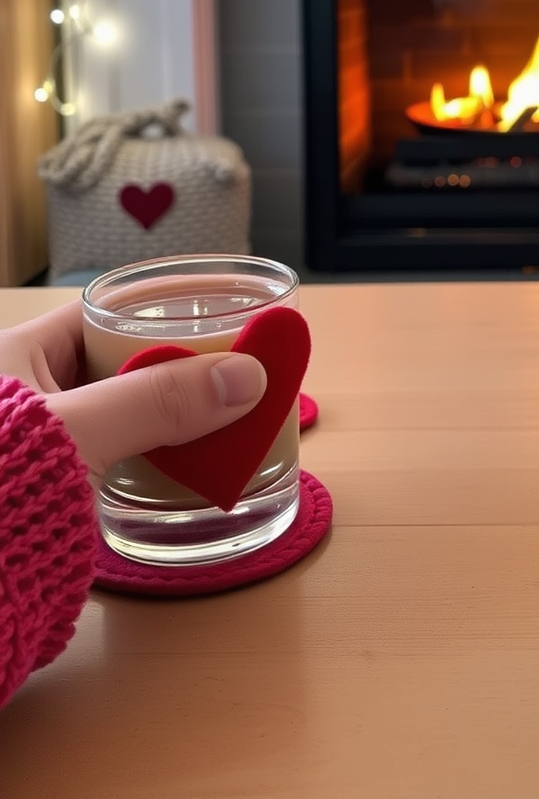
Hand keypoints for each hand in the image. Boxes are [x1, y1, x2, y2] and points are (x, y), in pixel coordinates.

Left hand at [0, 300, 266, 478]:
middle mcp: (18, 398)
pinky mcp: (43, 498)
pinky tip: (183, 468)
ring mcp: (31, 451)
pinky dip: (147, 460)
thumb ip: (157, 400)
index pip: (93, 316)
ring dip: (163, 419)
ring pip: (113, 418)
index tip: (210, 314)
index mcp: (11, 358)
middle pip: (110, 366)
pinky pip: (109, 462)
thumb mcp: (77, 431)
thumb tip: (246, 376)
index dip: (152, 309)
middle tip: (228, 369)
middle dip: (169, 368)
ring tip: (220, 415)